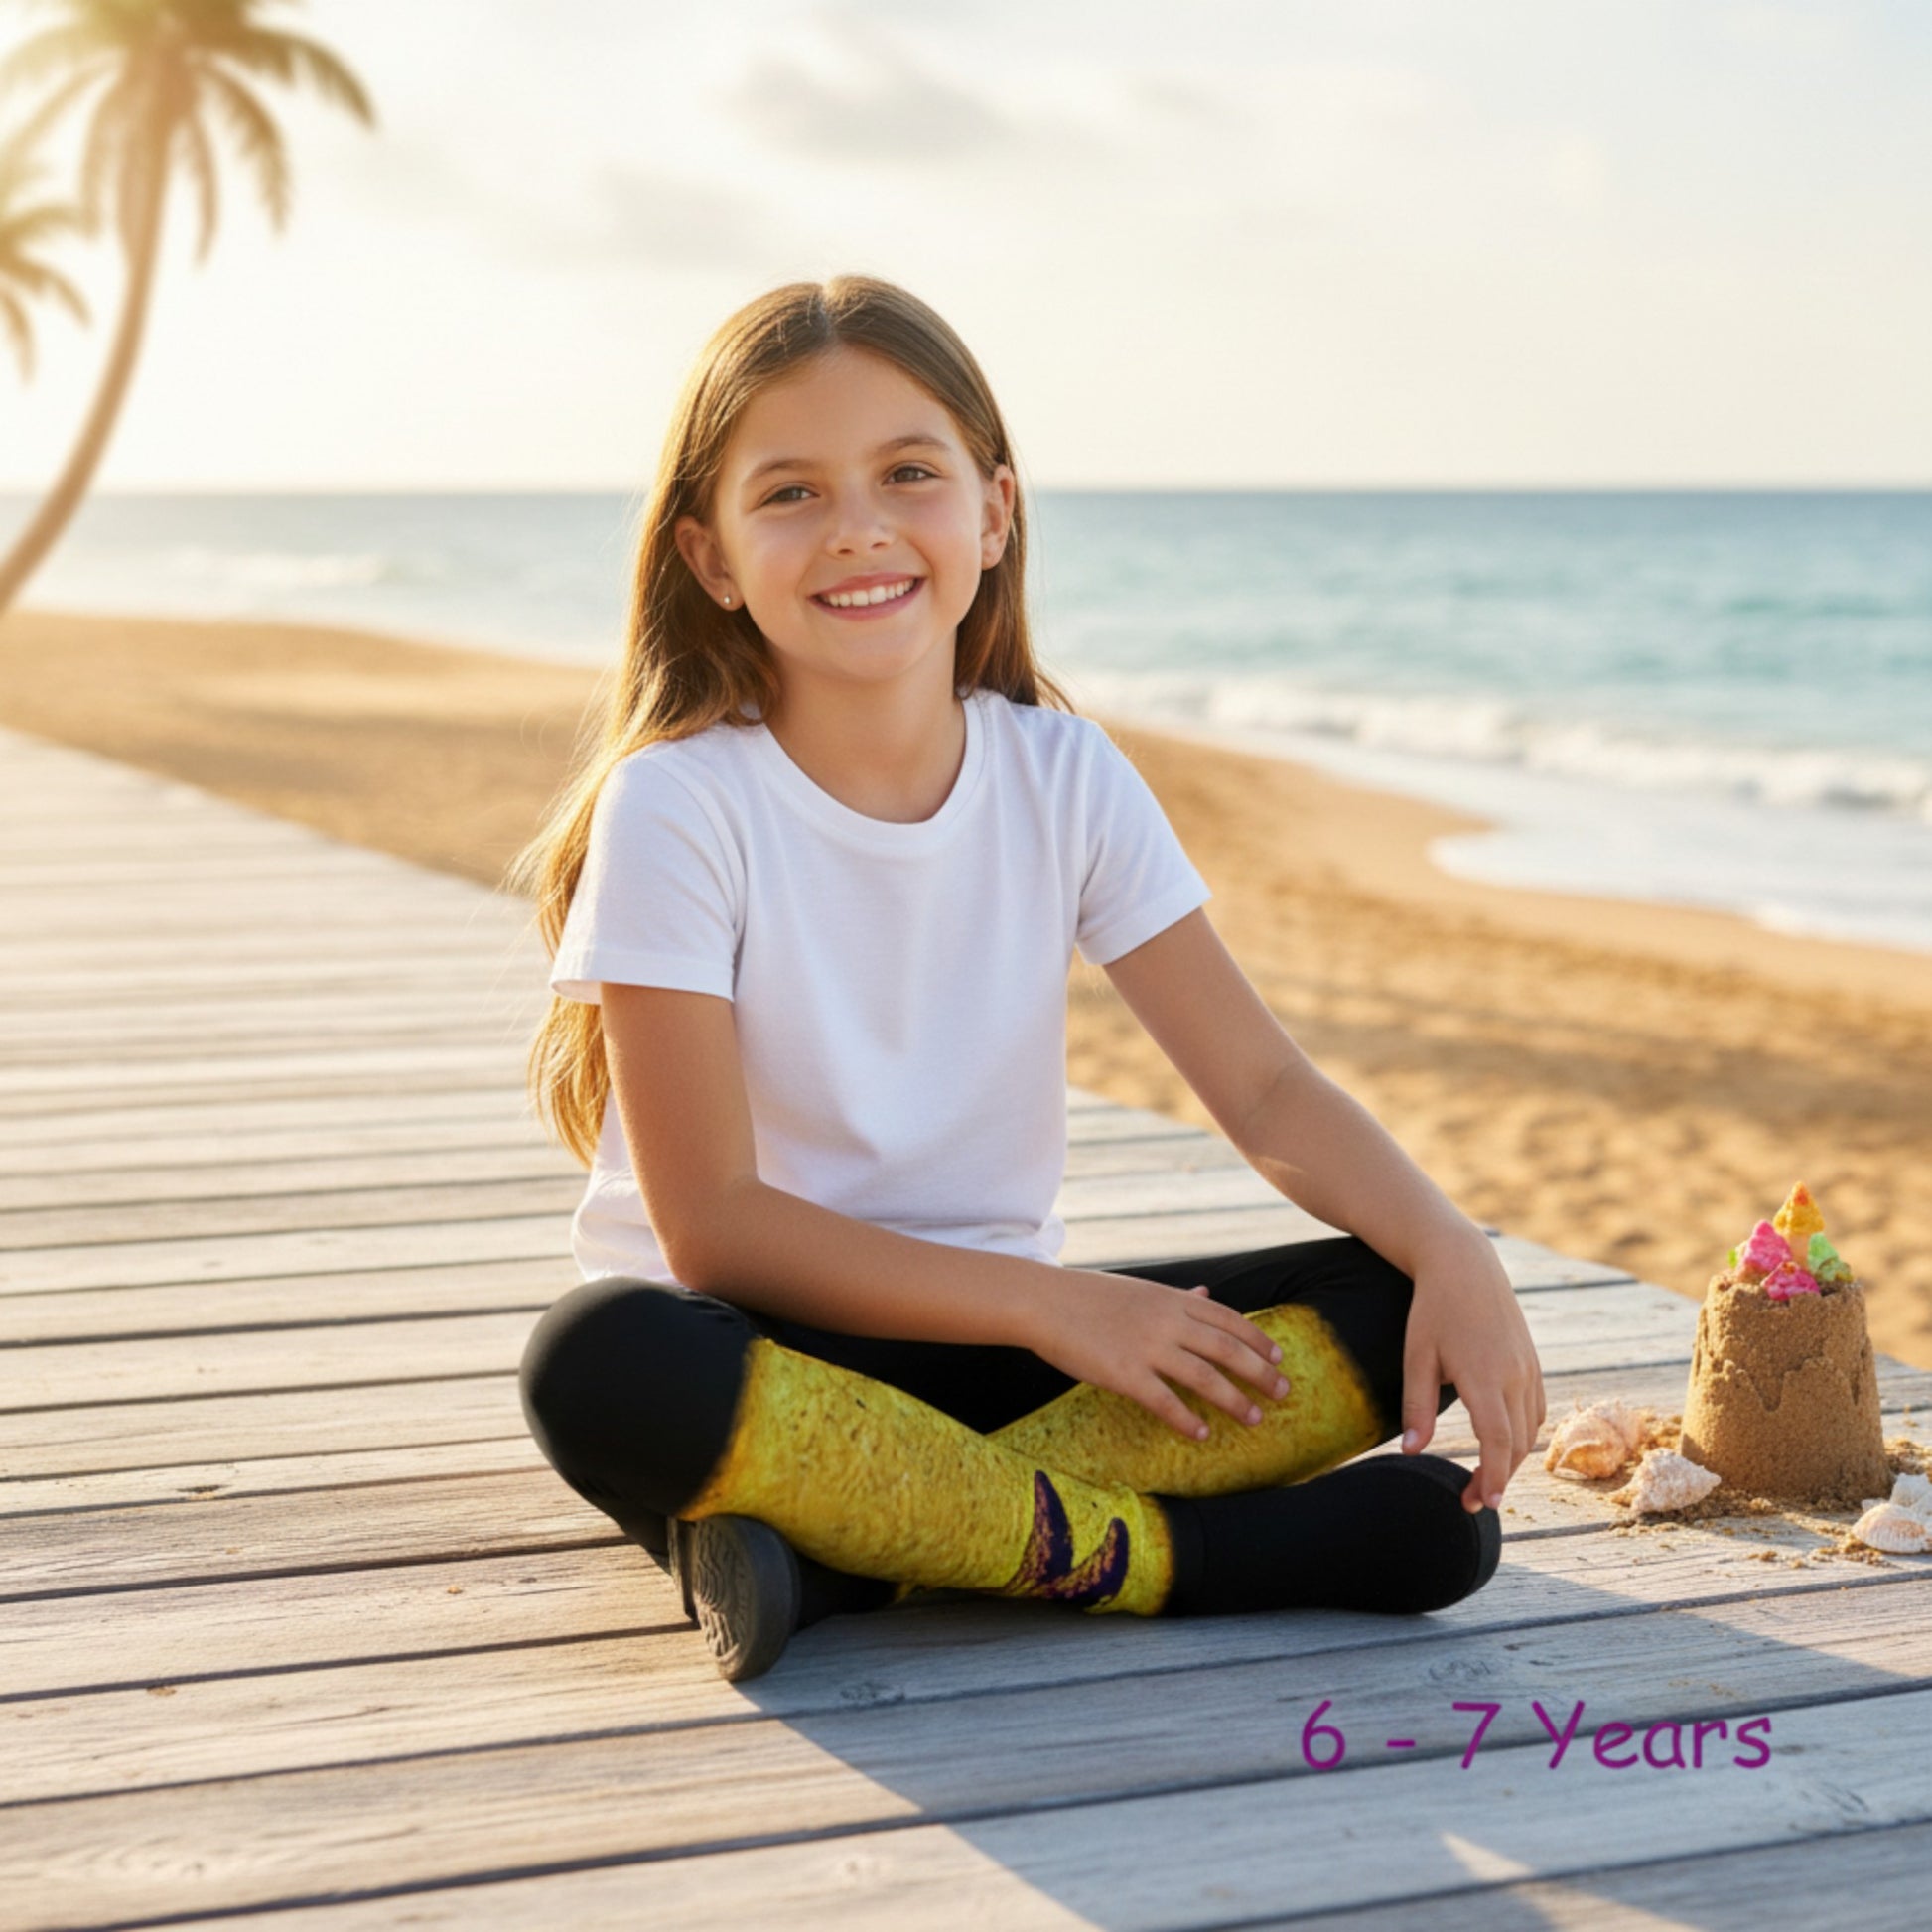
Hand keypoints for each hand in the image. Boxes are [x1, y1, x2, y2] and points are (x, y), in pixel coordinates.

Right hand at [1028, 1272, 1291, 1439]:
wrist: (1044, 1302)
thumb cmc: (1089, 1297)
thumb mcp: (1141, 1289)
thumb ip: (1177, 1296)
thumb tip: (1207, 1293)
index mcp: (1171, 1299)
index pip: (1228, 1319)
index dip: (1257, 1339)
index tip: (1279, 1358)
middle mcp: (1166, 1321)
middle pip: (1226, 1349)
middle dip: (1259, 1372)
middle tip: (1283, 1392)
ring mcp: (1146, 1347)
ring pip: (1203, 1376)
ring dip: (1234, 1399)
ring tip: (1254, 1418)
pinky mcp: (1123, 1373)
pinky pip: (1163, 1400)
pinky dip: (1186, 1418)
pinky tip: (1202, 1433)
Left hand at [1400, 1226, 1546, 1513]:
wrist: (1463, 1263)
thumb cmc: (1431, 1309)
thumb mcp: (1416, 1356)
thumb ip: (1415, 1407)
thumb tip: (1411, 1453)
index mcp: (1484, 1376)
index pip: (1498, 1442)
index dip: (1494, 1477)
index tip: (1486, 1504)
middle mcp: (1514, 1375)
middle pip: (1516, 1444)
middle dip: (1498, 1478)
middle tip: (1473, 1502)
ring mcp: (1528, 1367)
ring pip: (1530, 1429)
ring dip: (1512, 1459)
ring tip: (1485, 1479)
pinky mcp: (1531, 1361)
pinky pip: (1536, 1408)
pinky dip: (1523, 1433)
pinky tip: (1503, 1443)